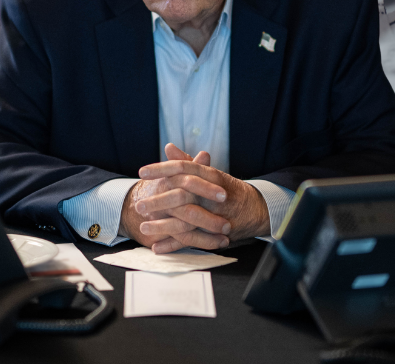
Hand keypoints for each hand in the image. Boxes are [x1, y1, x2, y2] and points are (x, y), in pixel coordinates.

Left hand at [133, 148, 270, 251]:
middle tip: (139, 205)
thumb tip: (169, 147)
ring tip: (143, 227)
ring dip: (162, 225)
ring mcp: (214, 213)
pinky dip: (173, 244)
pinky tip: (157, 247)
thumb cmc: (227, 189)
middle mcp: (211, 192)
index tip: (142, 172)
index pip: (182, 168)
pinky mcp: (215, 232)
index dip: (161, 169)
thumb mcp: (208, 173)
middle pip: (182, 194)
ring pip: (185, 219)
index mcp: (209, 175)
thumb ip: (188, 162)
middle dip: (158, 200)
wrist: (255, 209)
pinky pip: (192, 239)